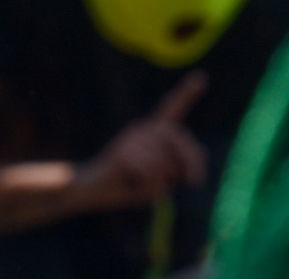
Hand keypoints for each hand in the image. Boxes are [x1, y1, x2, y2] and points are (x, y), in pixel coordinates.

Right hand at [80, 72, 208, 208]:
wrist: (87, 191)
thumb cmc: (124, 185)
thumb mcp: (156, 179)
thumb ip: (175, 171)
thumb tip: (188, 172)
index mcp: (150, 132)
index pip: (170, 110)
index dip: (185, 94)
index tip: (201, 78)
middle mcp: (141, 129)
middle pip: (178, 136)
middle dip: (192, 159)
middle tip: (195, 182)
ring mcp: (131, 139)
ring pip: (165, 160)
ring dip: (163, 181)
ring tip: (146, 187)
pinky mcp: (122, 153)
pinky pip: (150, 171)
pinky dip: (149, 186)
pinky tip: (135, 188)